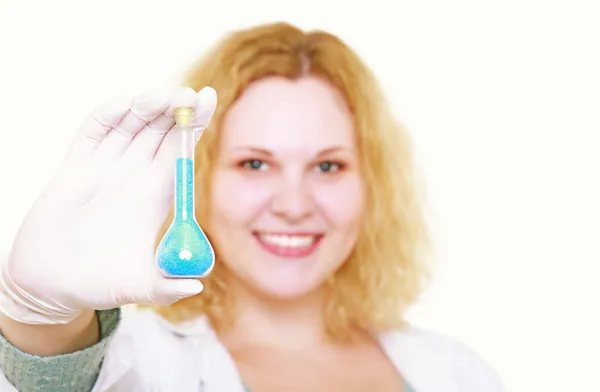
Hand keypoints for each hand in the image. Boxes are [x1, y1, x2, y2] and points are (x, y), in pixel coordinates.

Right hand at [0, 86, 216, 323]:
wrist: (51, 285)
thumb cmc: (98, 285)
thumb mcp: (139, 288)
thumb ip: (167, 287)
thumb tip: (197, 286)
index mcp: (156, 195)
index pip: (181, 150)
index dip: (195, 124)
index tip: (208, 98)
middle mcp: (134, 176)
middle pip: (160, 131)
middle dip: (176, 108)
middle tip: (188, 94)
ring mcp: (104, 169)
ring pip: (130, 125)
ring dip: (146, 106)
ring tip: (162, 98)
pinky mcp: (74, 169)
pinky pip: (92, 133)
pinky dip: (106, 116)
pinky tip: (122, 106)